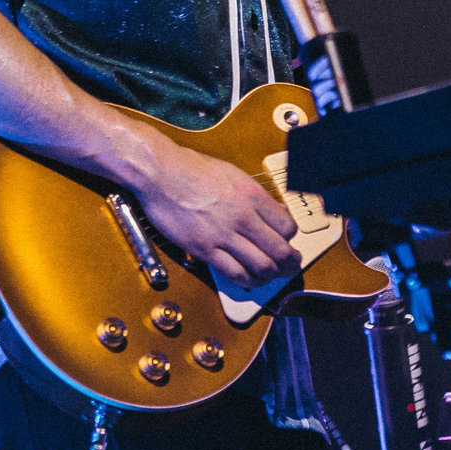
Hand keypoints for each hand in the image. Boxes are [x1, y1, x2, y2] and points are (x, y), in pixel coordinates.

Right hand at [134, 141, 299, 287]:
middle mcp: (242, 216)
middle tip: (290, 266)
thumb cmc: (191, 169)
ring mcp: (224, 234)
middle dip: (290, 263)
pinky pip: (235, 273)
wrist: (160, 172)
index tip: (286, 242)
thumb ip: (254, 196)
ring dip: (271, 275)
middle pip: (280, 251)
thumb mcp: (232, 174)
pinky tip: (249, 279)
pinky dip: (248, 281)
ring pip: (262, 266)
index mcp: (251, 195)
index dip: (290, 239)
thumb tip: (272, 210)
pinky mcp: (205, 249)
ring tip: (271, 275)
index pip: (287, 227)